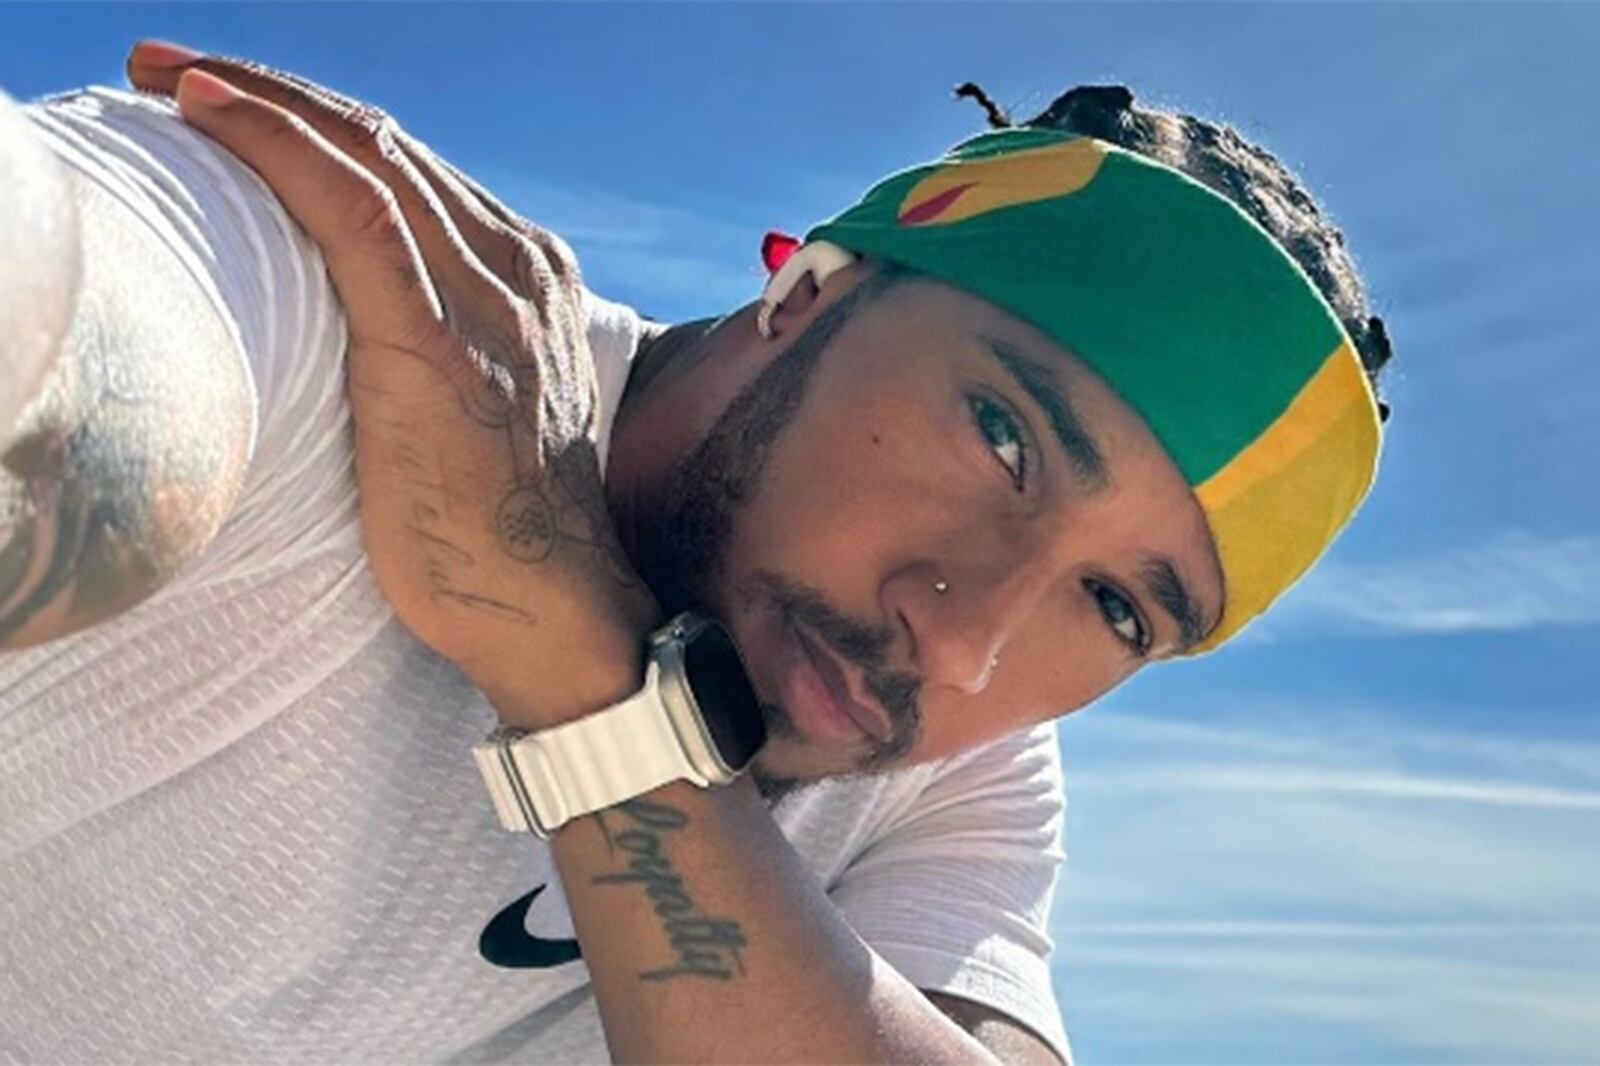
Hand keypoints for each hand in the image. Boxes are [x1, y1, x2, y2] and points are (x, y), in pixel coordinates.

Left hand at [126, 44, 659, 722]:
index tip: (225, 101)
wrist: (549, 609)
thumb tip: (349, 330)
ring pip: (364, 156)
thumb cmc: (494, 532)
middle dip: (270, 91)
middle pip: (382, 144)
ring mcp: (488, 301)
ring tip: (163, 72)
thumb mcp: (480, 410)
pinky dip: (275, 148)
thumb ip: (442, 342)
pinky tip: (205, 112)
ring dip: (255, 100)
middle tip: (165, 64)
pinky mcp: (439, 344)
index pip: (409, 169)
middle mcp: (518, 270)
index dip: (312, 121)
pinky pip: (352, 212)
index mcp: (531, 277)